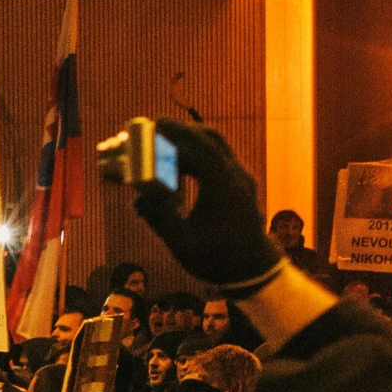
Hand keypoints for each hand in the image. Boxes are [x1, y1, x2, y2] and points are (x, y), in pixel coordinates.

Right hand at [128, 120, 281, 288]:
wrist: (254, 270)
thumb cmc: (218, 258)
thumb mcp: (181, 243)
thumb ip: (158, 218)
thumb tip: (138, 199)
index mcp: (223, 187)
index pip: (202, 147)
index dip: (178, 131)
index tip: (157, 121)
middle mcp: (236, 177)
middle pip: (212, 140)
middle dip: (184, 131)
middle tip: (157, 130)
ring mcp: (241, 181)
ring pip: (216, 149)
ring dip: (190, 146)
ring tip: (163, 151)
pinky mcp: (241, 187)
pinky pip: (219, 163)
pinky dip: (198, 159)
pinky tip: (179, 171)